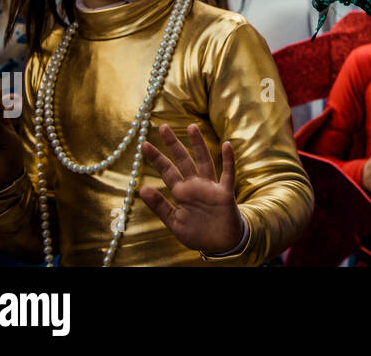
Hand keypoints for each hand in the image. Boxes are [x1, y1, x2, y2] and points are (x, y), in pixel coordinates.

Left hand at [139, 123, 244, 255]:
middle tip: (162, 127)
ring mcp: (210, 187)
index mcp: (182, 192)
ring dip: (198, 145)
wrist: (219, 244)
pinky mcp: (224, 193)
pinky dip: (228, 160)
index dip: (156, 158)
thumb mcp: (173, 221)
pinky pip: (227, 173)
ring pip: (204, 161)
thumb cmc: (196, 232)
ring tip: (191, 127)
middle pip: (183, 160)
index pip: (167, 171)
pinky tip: (226, 145)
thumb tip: (142, 188)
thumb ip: (159, 206)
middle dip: (173, 144)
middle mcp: (195, 185)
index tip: (143, 145)